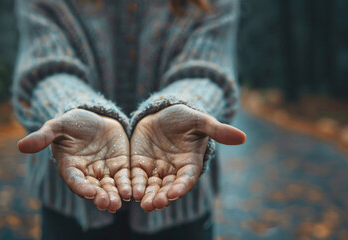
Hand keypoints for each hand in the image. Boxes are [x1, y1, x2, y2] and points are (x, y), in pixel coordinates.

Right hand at [18, 109, 130, 212]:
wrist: (96, 117)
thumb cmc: (73, 122)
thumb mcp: (58, 126)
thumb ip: (44, 136)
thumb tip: (20, 146)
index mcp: (71, 166)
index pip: (75, 180)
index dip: (81, 186)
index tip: (87, 192)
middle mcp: (88, 173)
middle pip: (94, 188)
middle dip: (100, 197)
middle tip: (107, 204)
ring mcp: (104, 171)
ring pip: (109, 187)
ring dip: (114, 196)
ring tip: (119, 203)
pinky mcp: (120, 166)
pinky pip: (124, 178)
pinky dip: (127, 185)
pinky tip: (131, 192)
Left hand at [130, 104, 245, 211]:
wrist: (161, 112)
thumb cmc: (184, 117)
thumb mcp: (199, 120)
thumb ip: (216, 130)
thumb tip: (243, 137)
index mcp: (189, 163)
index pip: (186, 179)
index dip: (181, 186)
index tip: (174, 193)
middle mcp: (173, 170)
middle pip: (168, 188)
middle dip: (162, 196)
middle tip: (155, 204)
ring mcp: (156, 169)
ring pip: (152, 187)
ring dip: (148, 195)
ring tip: (143, 203)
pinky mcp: (139, 164)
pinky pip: (137, 177)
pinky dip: (134, 185)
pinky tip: (130, 192)